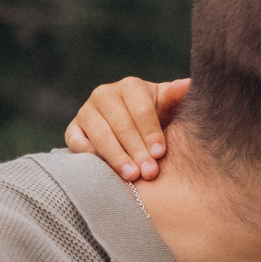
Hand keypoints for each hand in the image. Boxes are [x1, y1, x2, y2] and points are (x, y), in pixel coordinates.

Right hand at [63, 75, 187, 179]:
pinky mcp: (73, 129)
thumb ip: (176, 97)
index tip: (160, 153)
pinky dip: (91, 157)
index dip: (150, 132)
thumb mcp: (168, 106)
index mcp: (130, 86)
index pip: (140, 109)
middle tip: (150, 172)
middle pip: (120, 124)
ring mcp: (86, 111)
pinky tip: (107, 173)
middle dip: (137, 150)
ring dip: (117, 157)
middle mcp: (104, 94)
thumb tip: (187, 85)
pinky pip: (77, 143)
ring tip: (132, 176)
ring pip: (100, 135)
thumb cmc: (157, 117)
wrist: (132, 129)